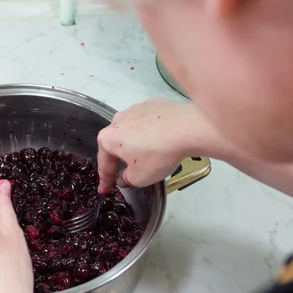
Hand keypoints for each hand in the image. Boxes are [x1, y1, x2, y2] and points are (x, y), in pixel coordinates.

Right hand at [97, 98, 214, 192]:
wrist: (187, 129)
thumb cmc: (160, 152)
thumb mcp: (139, 178)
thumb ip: (126, 179)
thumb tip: (125, 176)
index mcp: (109, 138)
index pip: (104, 163)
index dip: (105, 180)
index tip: (106, 187)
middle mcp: (119, 120)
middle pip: (117, 145)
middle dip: (122, 159)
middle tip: (131, 173)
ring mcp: (135, 110)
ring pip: (132, 132)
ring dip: (138, 144)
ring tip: (153, 156)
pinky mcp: (152, 105)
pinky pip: (148, 122)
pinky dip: (152, 132)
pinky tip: (162, 141)